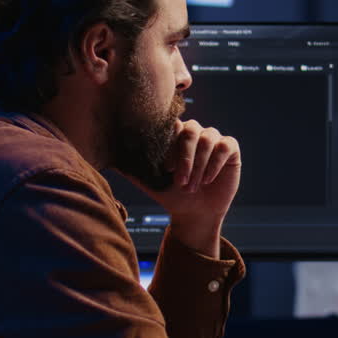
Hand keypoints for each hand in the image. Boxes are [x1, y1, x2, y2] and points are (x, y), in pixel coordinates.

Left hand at [126, 119, 240, 255]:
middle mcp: (194, 133)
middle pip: (191, 129)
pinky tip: (207, 180)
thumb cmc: (170, 194)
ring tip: (193, 186)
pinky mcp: (230, 149)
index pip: (172, 124)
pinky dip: (215, 163)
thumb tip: (106, 157)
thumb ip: (130, 167)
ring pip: (208, 139)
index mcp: (175, 135)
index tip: (166, 169)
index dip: (170, 145)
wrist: (194, 213)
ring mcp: (213, 139)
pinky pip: (225, 146)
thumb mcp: (147, 181)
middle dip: (185, 158)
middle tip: (180, 182)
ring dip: (198, 165)